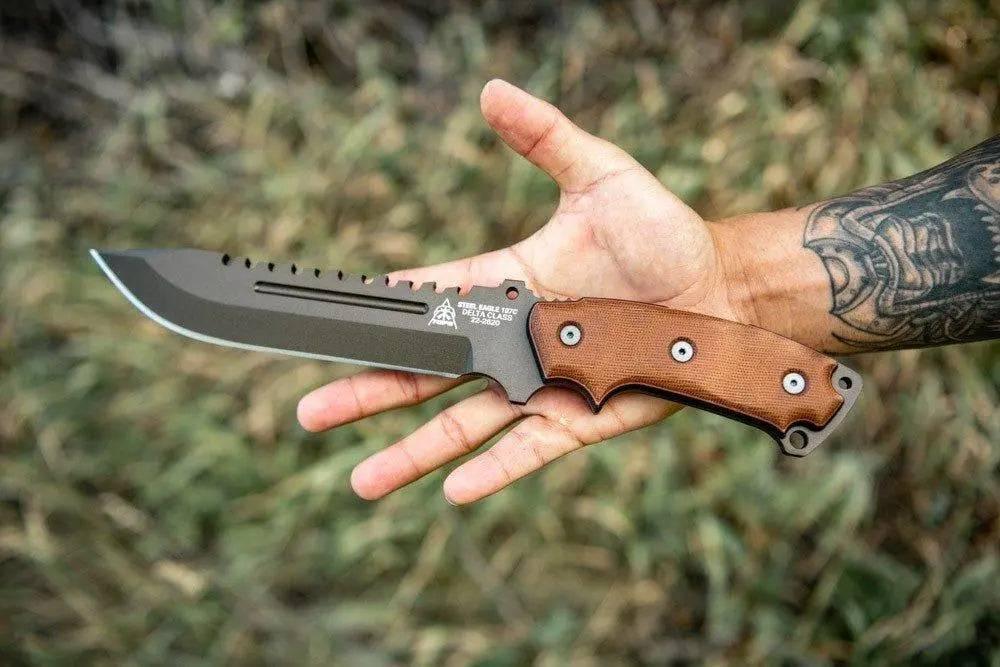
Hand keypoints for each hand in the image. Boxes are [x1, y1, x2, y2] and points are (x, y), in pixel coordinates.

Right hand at [298, 79, 744, 503]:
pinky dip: (493, 472)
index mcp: (507, 287)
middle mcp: (515, 343)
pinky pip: (529, 451)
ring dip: (412, 452)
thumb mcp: (601, 175)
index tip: (325, 327)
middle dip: (369, 392)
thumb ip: (544, 137)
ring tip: (362, 481)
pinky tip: (452, 491)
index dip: (381, 315)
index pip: (429, 303)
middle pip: (427, 374)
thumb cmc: (663, 232)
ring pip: (464, 425)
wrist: (723, 290)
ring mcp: (544, 386)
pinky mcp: (581, 419)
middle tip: (311, 412)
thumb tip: (490, 90)